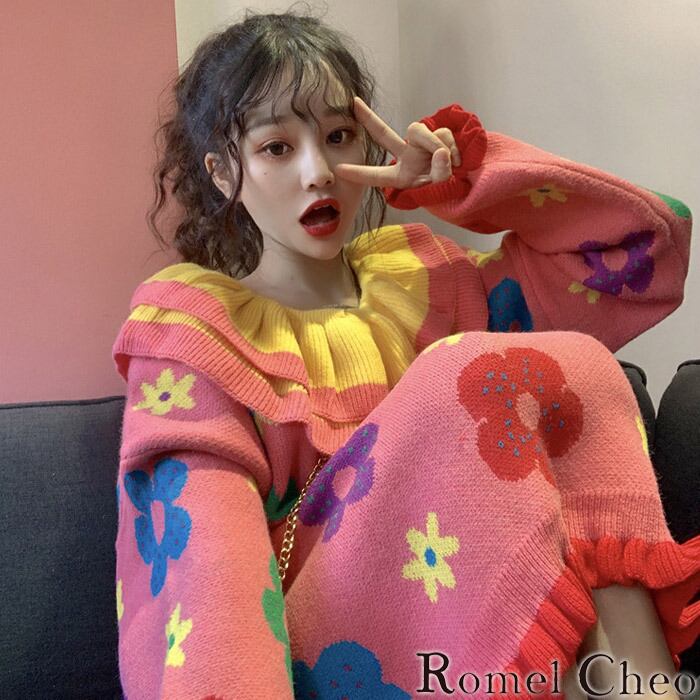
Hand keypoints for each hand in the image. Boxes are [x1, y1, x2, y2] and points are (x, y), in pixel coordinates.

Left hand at [335, 97, 461, 188]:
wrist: (466, 179)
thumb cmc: (447, 188)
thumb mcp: (440, 188)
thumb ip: (440, 172)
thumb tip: (439, 151)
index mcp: (401, 176)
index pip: (377, 175)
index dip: (359, 173)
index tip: (339, 170)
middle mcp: (407, 156)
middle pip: (384, 134)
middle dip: (369, 118)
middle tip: (353, 104)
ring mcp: (421, 143)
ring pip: (420, 132)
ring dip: (435, 145)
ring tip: (450, 164)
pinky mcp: (437, 133)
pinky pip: (442, 133)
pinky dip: (451, 146)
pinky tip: (457, 159)